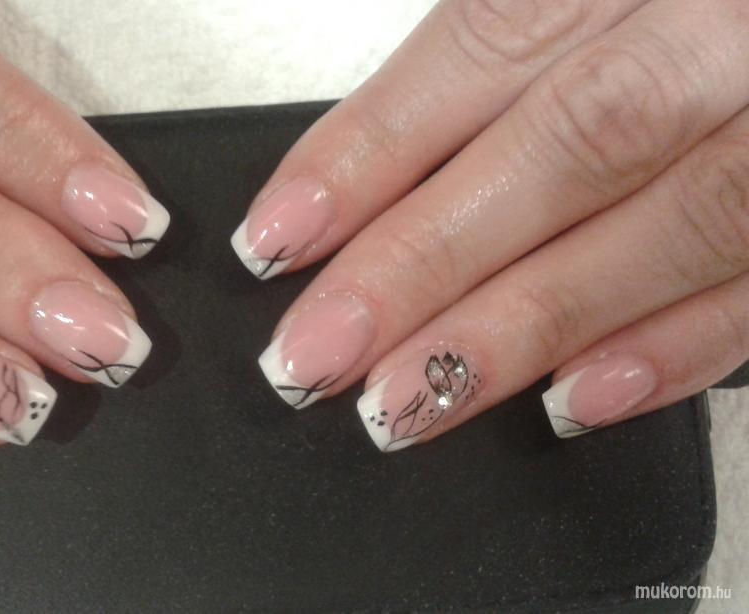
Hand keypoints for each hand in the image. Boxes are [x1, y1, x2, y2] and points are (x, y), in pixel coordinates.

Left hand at [232, 0, 748, 449]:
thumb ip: (515, 42)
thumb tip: (372, 175)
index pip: (483, 48)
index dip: (370, 150)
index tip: (279, 239)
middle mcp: (730, 21)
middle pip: (565, 148)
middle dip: (425, 264)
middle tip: (314, 358)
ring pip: (667, 226)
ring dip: (524, 328)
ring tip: (405, 405)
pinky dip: (674, 349)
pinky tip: (573, 401)